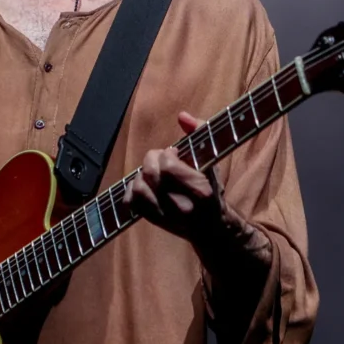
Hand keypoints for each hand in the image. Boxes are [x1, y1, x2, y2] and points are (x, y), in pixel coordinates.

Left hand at [123, 111, 226, 243]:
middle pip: (150, 173)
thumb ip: (200, 133)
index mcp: (200, 190)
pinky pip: (131, 201)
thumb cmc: (212, 190)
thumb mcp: (212, 161)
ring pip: (138, 187)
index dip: (167, 154)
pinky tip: (145, 186)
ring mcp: (166, 216)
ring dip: (142, 175)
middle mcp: (182, 206)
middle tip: (162, 160)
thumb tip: (182, 116)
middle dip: (153, 160)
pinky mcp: (153, 221)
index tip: (175, 154)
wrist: (211, 227)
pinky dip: (133, 190)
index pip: (168, 165)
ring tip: (154, 174)